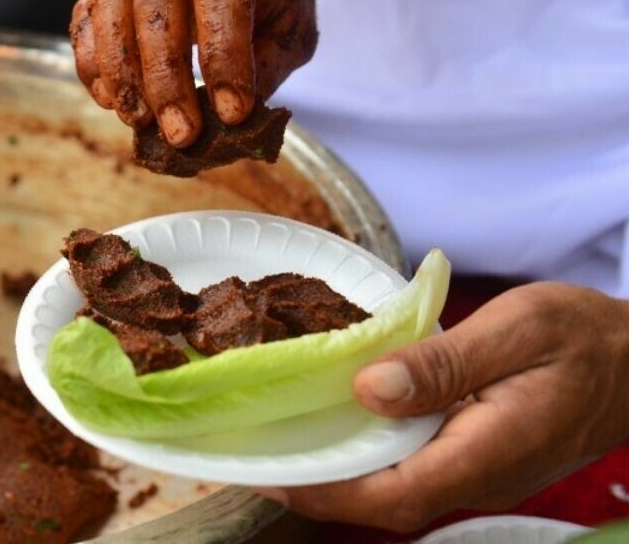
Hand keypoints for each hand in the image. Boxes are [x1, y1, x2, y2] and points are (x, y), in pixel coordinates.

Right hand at [70, 0, 315, 146]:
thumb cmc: (271, 2)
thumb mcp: (289, 34)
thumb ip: (265, 71)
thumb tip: (229, 124)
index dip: (223, 57)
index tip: (232, 113)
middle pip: (156, 6)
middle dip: (165, 80)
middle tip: (181, 135)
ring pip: (110, 7)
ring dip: (121, 73)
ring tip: (140, 122)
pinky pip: (85, 18)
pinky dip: (90, 64)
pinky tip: (111, 101)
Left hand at [253, 282, 628, 531]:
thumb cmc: (585, 340)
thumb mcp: (519, 330)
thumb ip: (445, 362)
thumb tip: (369, 387)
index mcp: (486, 453)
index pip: (389, 494)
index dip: (322, 491)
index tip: (265, 473)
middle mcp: (475, 477)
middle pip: (378, 502)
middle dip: (310, 488)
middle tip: (246, 457)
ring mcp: (473, 474)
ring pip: (388, 490)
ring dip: (329, 474)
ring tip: (271, 445)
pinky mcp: (469, 459)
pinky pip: (404, 469)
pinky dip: (359, 455)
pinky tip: (329, 426)